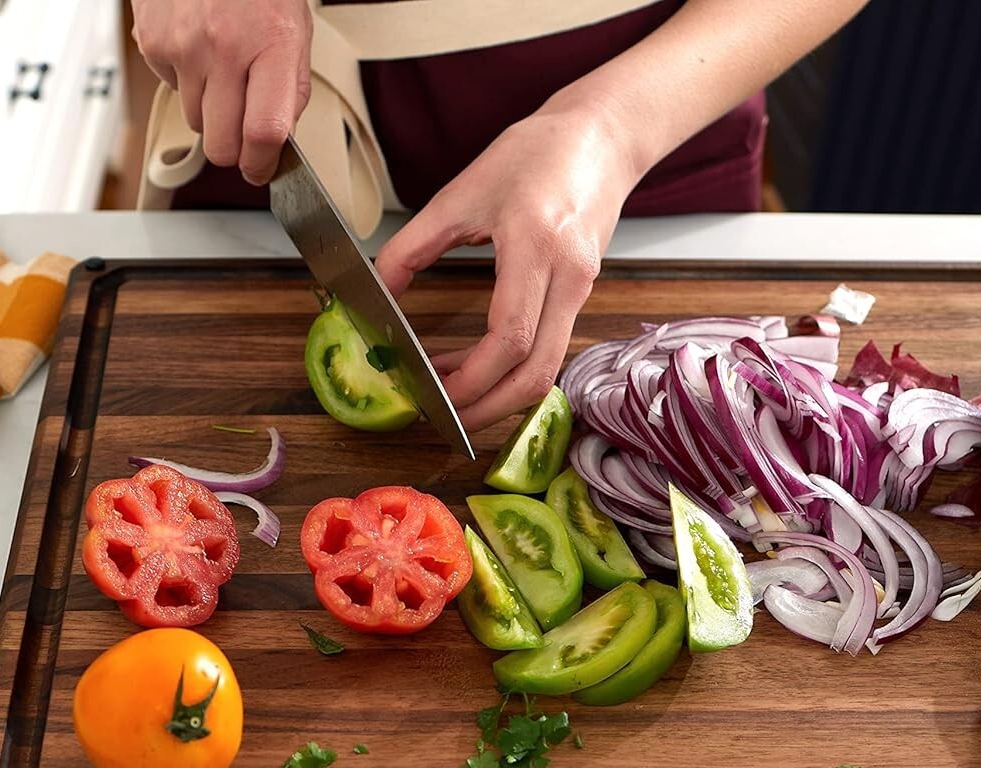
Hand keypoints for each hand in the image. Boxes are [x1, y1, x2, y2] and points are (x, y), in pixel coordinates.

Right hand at [131, 0, 312, 184]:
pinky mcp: (153, 44)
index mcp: (271, 46)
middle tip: (242, 128)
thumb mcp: (295, 32)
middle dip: (233, 147)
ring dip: (209, 110)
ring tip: (223, 71)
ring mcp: (184, 47)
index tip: (261, 170)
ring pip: (195, 123)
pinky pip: (172, 90)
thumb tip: (278, 142)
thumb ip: (290, 90)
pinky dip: (186, 80)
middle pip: (221, 145)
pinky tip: (199, 49)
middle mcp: (224, 48)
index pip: (263, 132)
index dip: (261, 164)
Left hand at [375, 106, 639, 430]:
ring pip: (546, 372)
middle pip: (536, 374)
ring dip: (497, 395)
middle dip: (486, 409)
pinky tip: (471, 364)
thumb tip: (378, 293)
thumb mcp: (459, 192)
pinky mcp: (580, 296)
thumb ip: (411, 246)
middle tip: (440, 418)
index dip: (471, 378)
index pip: (510, 337)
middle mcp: (567, 275)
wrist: (602, 136)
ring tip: (448, 392)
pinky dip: (509, 372)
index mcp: (535, 245)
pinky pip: (548, 351)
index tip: (433, 392)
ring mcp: (581, 290)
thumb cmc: (535, 154)